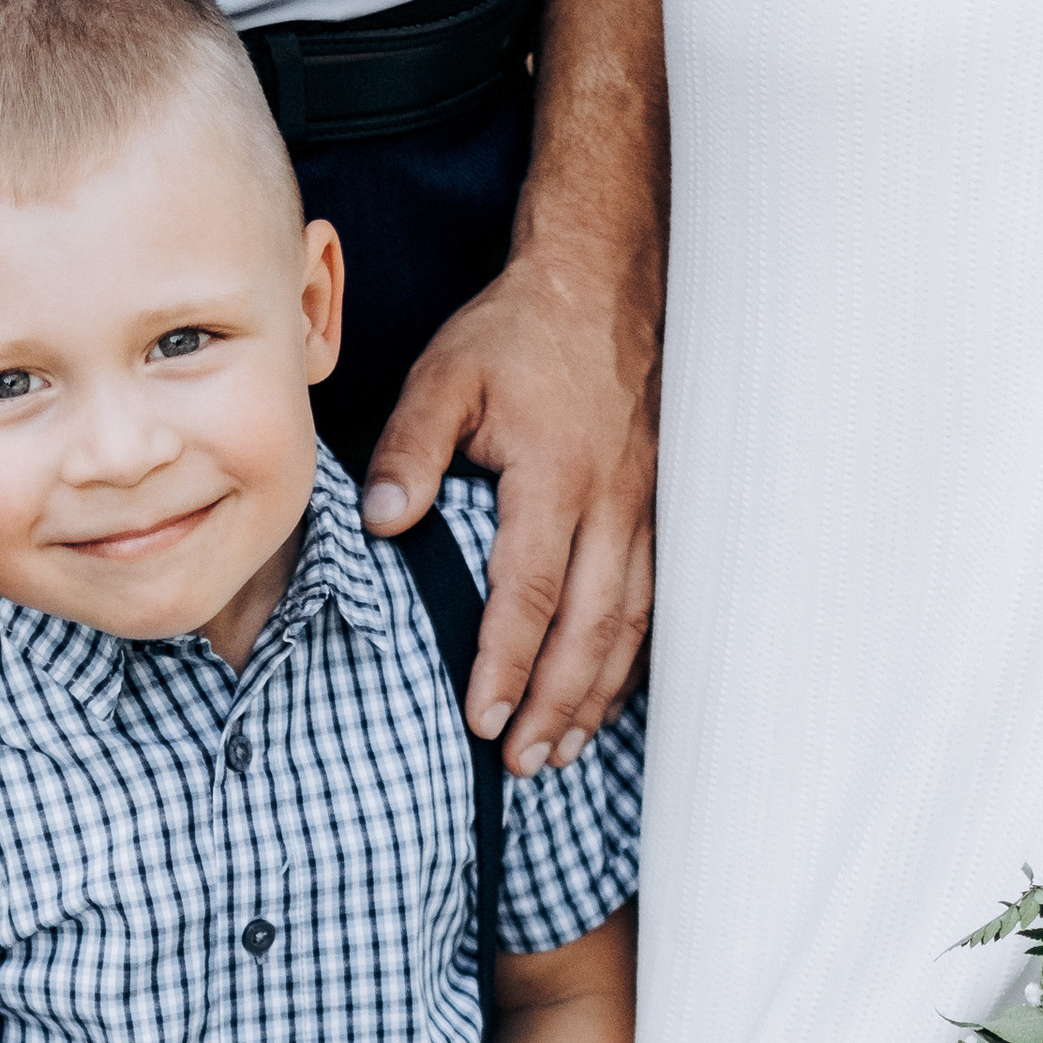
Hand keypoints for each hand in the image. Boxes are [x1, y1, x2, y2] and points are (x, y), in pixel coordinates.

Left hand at [359, 232, 657, 778]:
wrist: (609, 279)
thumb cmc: (520, 329)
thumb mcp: (448, 373)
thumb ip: (411, 449)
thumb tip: (380, 524)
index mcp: (554, 474)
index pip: (530, 590)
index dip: (507, 662)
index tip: (482, 720)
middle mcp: (612, 501)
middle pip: (589, 627)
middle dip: (554, 703)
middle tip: (521, 764)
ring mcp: (647, 508)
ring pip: (629, 623)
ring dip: (595, 694)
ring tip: (559, 751)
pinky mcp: (663, 507)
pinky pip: (653, 600)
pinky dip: (628, 659)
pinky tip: (602, 697)